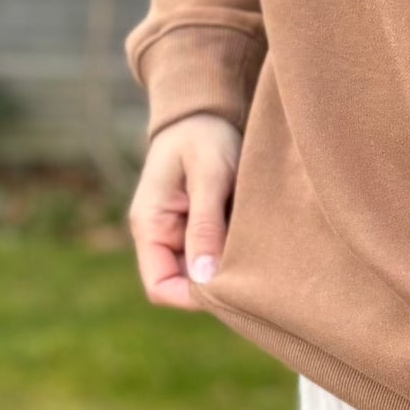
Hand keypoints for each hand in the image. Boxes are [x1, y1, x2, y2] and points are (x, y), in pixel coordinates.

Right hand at [128, 114, 242, 309]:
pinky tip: (257, 244)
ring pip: (204, 275)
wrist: (206, 112)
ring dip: (229, 270)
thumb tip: (205, 278)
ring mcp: (181, 235)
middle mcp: (162, 237)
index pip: (160, 287)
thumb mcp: (208, 176)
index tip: (230, 289)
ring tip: (258, 254)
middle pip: (184, 286)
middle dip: (217, 286)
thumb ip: (206, 226)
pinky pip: (217, 257)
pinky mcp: (202, 230)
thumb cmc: (203, 137)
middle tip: (254, 274)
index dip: (192, 297)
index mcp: (151, 226)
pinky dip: (236, 256)